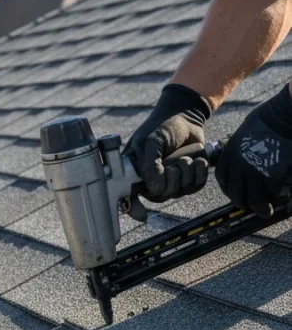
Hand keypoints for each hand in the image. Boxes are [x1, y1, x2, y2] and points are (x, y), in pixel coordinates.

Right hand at [126, 83, 212, 199]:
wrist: (186, 115)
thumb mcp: (150, 141)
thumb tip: (155, 189)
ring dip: (187, 173)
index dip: (134, 208)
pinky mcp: (188, 178)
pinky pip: (195, 187)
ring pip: (179, 192)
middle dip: (172, 180)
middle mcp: (150, 179)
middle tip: (175, 163)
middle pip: (160, 196)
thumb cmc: (162, 125)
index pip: (130, 196)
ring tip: (187, 157)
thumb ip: (150, 165)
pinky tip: (199, 160)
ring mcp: (170, 180)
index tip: (142, 214)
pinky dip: (200, 174)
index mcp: (134, 171)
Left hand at [216, 84, 291, 218]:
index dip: (229, 189)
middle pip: (236, 194)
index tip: (236, 193)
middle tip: (251, 206)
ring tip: (266, 212)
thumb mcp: (245, 133)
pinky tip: (282, 198)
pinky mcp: (274, 177)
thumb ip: (241, 150)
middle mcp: (239, 167)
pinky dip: (279, 198)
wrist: (284, 116)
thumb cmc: (268, 119)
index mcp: (230, 155)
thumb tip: (244, 159)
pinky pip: (274, 195)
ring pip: (254, 201)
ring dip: (260, 209)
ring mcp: (256, 174)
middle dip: (243, 202)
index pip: (223, 179)